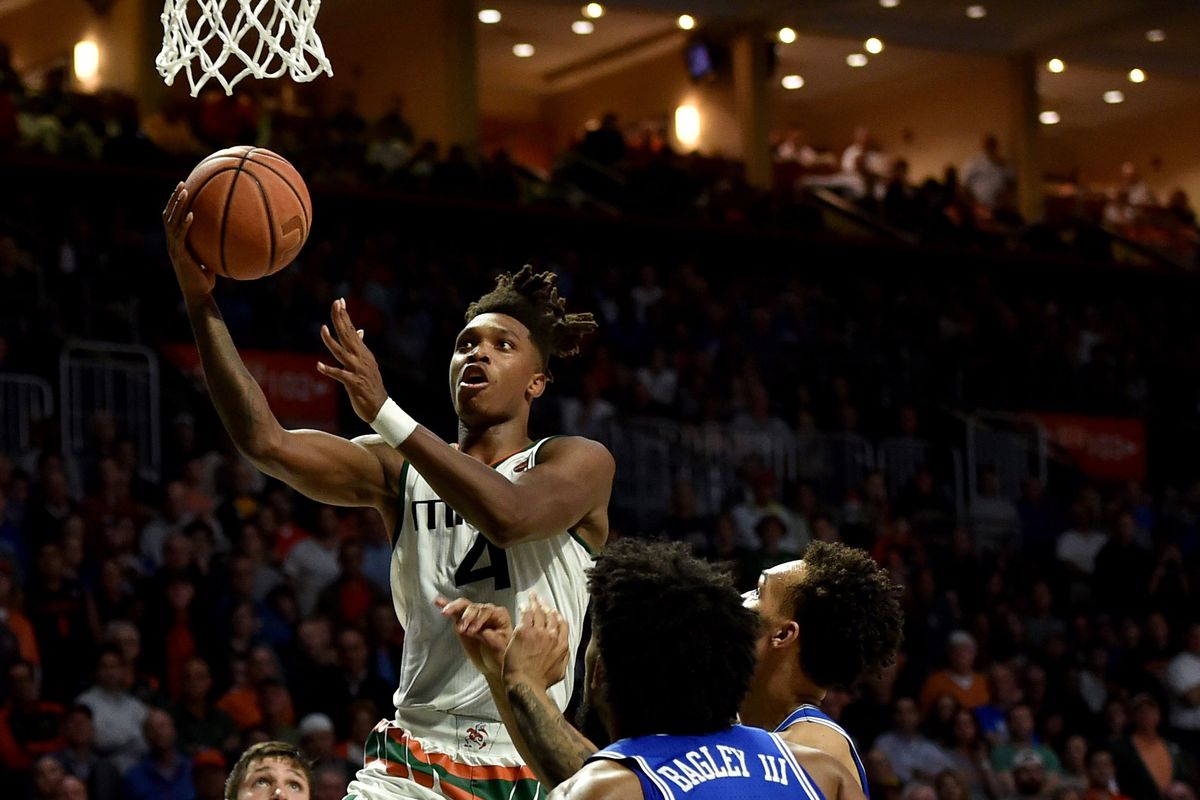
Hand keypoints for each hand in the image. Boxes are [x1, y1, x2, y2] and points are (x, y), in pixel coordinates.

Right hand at [162, 182, 215, 301]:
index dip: (175, 203)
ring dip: (178, 206)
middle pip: (168, 215)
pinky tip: (192, 215)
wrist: (198, 295)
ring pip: (172, 222)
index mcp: (177, 242)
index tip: (183, 188)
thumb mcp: (208, 258)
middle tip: (181, 183)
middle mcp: (172, 243)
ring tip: (185, 192)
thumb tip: (227, 235)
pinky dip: (185, 224)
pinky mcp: (180, 255)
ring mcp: (174, 248)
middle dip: (174, 199)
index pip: (172, 218)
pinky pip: (181, 237)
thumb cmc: (205, 279)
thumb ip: (211, 246)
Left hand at [317, 298, 386, 421]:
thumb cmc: (371, 385)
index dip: (345, 316)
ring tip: (322, 328)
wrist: (380, 407)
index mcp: (363, 353)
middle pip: (347, 336)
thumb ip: (361, 346)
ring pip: (342, 352)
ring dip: (331, 341)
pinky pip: (339, 375)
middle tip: (336, 304)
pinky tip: (318, 366)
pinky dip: (329, 370)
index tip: (339, 301)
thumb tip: (360, 331)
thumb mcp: (367, 363)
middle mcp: (360, 359)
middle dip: (341, 320)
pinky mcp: (353, 384)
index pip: (352, 331)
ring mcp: (357, 370)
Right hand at [435, 596, 511, 679]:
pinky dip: (446, 605)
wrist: (492, 665)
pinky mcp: (463, 621)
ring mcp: (474, 615)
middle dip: (466, 617)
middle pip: (474, 608)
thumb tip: (480, 631)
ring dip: (454, 608)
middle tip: (462, 630)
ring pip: (463, 606)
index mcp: (499, 615)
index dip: (479, 619)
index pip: (487, 611)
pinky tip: (439, 602)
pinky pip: (455, 611)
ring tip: (446, 612)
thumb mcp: (498, 648)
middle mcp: (487, 612)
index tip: (473, 630)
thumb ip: (490, 638)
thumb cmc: (500, 655)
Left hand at [503, 592, 569, 690]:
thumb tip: (564, 653)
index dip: (558, 617)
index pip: (562, 625)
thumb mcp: (560, 673)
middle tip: (542, 601)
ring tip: (533, 597)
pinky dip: (526, 609)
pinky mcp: (525, 631)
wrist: (526, 684)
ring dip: (536, 603)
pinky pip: (526, 615)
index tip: (554, 612)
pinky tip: (523, 605)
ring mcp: (538, 632)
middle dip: (547, 607)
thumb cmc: (541, 682)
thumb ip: (563, 659)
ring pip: (539, 612)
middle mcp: (552, 636)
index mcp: (562, 645)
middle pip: (551, 616)